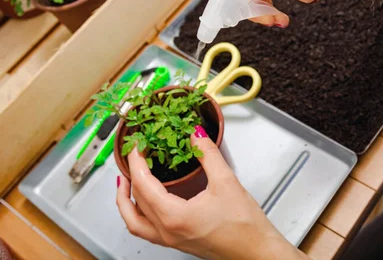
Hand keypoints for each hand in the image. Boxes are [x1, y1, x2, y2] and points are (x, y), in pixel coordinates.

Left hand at [116, 126, 306, 259]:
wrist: (256, 251)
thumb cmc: (244, 226)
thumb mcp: (226, 182)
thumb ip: (208, 155)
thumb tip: (195, 135)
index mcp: (174, 217)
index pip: (144, 185)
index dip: (137, 162)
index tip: (137, 146)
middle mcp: (167, 232)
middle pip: (135, 201)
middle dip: (131, 175)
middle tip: (134, 155)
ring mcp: (170, 240)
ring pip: (134, 221)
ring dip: (125, 200)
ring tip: (126, 181)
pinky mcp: (177, 243)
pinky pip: (145, 229)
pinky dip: (138, 213)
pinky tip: (146, 201)